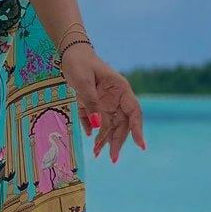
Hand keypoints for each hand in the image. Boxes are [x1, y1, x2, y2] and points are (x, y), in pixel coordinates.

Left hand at [58, 44, 145, 162]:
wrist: (70, 53)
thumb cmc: (79, 63)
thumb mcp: (83, 82)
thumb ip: (91, 102)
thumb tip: (97, 126)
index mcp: (121, 89)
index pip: (134, 112)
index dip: (138, 129)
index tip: (140, 145)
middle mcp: (116, 98)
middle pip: (122, 123)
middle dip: (118, 141)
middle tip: (112, 158)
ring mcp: (106, 102)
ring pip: (110, 125)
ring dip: (105, 139)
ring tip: (97, 154)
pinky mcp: (94, 104)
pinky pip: (96, 121)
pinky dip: (93, 131)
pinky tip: (91, 140)